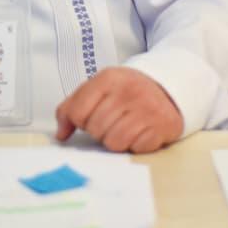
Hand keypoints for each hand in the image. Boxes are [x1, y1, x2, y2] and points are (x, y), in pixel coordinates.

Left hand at [55, 67, 182, 153]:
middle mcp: (128, 92)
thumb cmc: (125, 92)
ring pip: (114, 143)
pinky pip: (136, 149)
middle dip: (99, 131)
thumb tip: (60, 135)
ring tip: (123, 129)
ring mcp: (147, 109)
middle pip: (96, 129)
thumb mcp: (98, 88)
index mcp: (108, 78)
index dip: (79, 121)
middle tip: (110, 122)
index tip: (87, 119)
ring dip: (115, 141)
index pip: (77, 112)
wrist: (167, 88)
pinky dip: (135, 145)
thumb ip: (73, 107)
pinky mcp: (162, 126)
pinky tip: (139, 133)